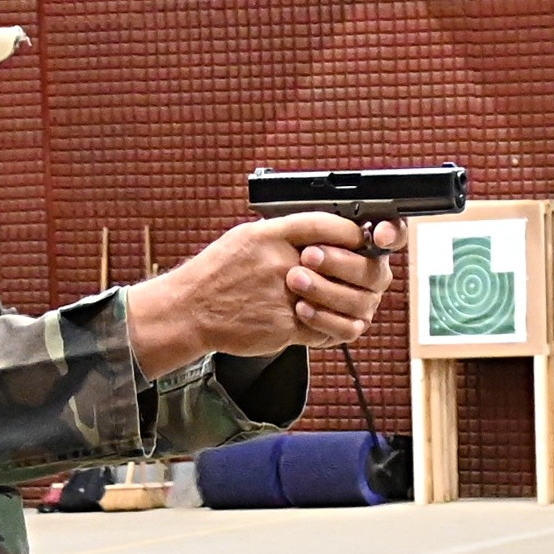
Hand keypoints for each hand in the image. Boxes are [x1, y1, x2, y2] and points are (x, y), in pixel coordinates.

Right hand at [127, 213, 393, 362]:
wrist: (189, 310)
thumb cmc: (218, 275)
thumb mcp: (245, 239)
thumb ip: (283, 234)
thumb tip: (322, 234)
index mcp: (268, 235)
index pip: (322, 225)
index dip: (350, 232)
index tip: (364, 238)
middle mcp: (277, 262)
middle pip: (340, 263)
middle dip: (356, 271)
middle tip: (362, 275)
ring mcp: (281, 296)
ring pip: (337, 300)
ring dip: (346, 303)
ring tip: (345, 303)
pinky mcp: (283, 326)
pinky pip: (322, 329)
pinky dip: (329, 328)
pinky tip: (323, 323)